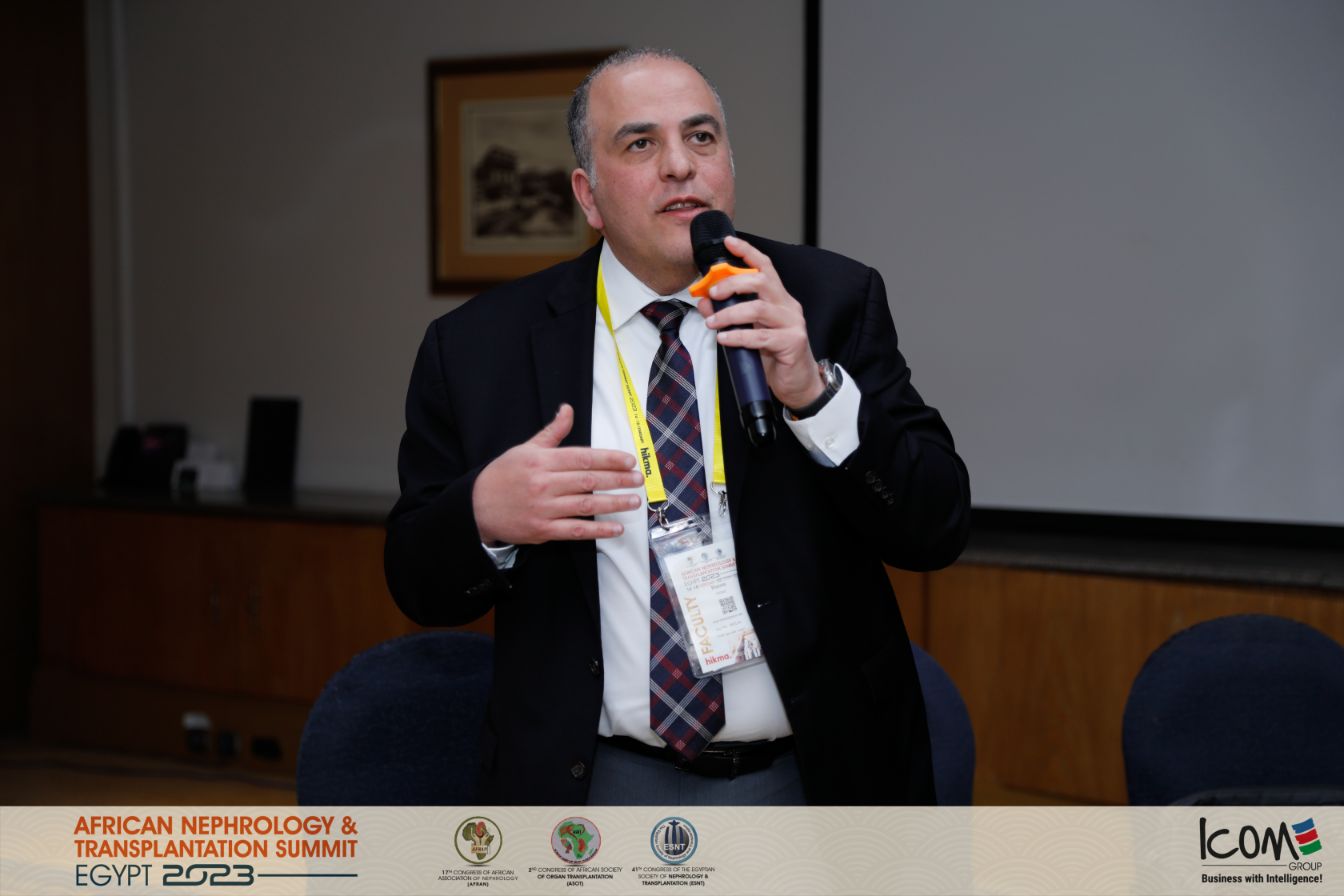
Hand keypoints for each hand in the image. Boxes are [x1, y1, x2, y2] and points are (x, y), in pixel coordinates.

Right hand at [472, 404, 643, 544]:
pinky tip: (616, 528)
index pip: (583, 458)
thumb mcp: (525, 449)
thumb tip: (568, 409)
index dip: (609, 459)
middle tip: (638, 480)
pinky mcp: (543, 530)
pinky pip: (576, 530)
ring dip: (614, 504)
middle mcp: (544, 484)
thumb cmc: (503, 475)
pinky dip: (598, 530)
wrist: (476, 507)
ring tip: (634, 501)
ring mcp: (544, 508)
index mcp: (541, 461)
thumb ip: (552, 433)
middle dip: (618, 480)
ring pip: (586, 506)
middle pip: (589, 480)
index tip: (629, 461)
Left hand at [695, 235, 823, 408]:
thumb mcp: (749, 332)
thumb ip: (729, 314)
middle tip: (712, 292)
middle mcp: (788, 306)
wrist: (800, 384)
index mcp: (779, 299)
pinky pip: (761, 337)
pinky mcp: (792, 343)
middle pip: (761, 281)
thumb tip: (705, 301)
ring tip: (713, 322)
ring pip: (758, 308)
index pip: (765, 266)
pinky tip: (724, 339)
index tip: (728, 242)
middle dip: (732, 283)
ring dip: (729, 314)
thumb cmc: (775, 356)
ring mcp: (793, 324)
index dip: (747, 252)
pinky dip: (738, 337)